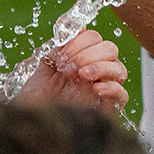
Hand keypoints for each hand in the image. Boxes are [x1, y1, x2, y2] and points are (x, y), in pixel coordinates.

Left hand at [14, 28, 129, 114]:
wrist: (32, 126)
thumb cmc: (35, 100)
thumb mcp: (43, 68)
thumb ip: (58, 48)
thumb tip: (73, 27)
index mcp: (79, 59)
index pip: (93, 38)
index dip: (79, 41)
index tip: (60, 55)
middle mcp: (93, 72)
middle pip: (109, 49)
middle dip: (88, 53)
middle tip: (67, 68)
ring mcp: (101, 90)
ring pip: (119, 68)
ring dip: (100, 66)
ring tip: (80, 75)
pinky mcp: (106, 109)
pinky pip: (122, 94)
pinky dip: (112, 87)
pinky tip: (95, 88)